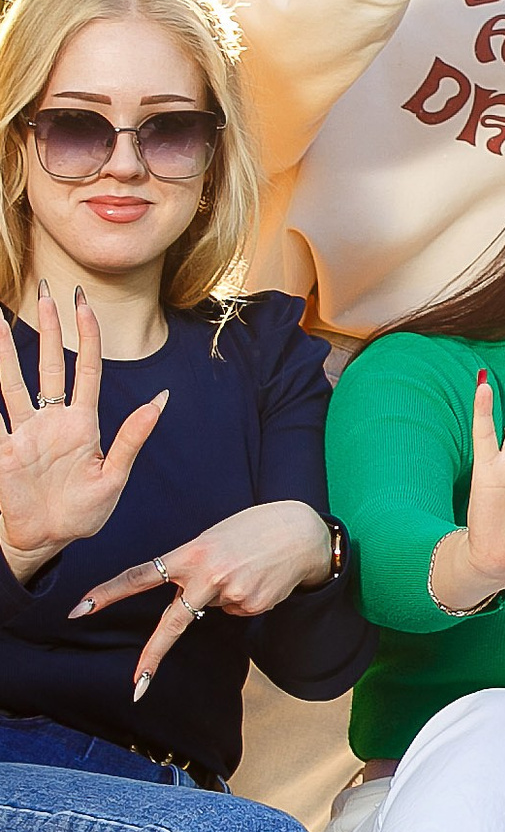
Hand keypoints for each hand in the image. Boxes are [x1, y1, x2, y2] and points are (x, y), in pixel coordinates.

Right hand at [0, 286, 166, 582]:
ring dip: (3, 352)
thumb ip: (133, 437)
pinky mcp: (2, 452)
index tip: (83, 303)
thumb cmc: (83, 512)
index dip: (85, 335)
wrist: (49, 541)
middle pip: (46, 364)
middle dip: (45, 327)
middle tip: (43, 290)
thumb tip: (162, 397)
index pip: (85, 367)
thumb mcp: (114, 476)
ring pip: (11, 383)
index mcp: (83, 422)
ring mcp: (23, 433)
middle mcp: (51, 420)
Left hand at [70, 500, 331, 701]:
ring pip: (213, 607)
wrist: (306, 533)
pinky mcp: (254, 606)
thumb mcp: (216, 536)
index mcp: (193, 553)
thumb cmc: (257, 527)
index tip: (80, 609)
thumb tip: (193, 601)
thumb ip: (195, 564)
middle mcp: (209, 576)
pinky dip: (244, 597)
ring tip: (248, 567)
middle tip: (137, 685)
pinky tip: (260, 579)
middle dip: (153, 655)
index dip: (108, 593)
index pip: (140, 575)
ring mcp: (233, 594)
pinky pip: (237, 610)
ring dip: (223, 593)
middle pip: (173, 622)